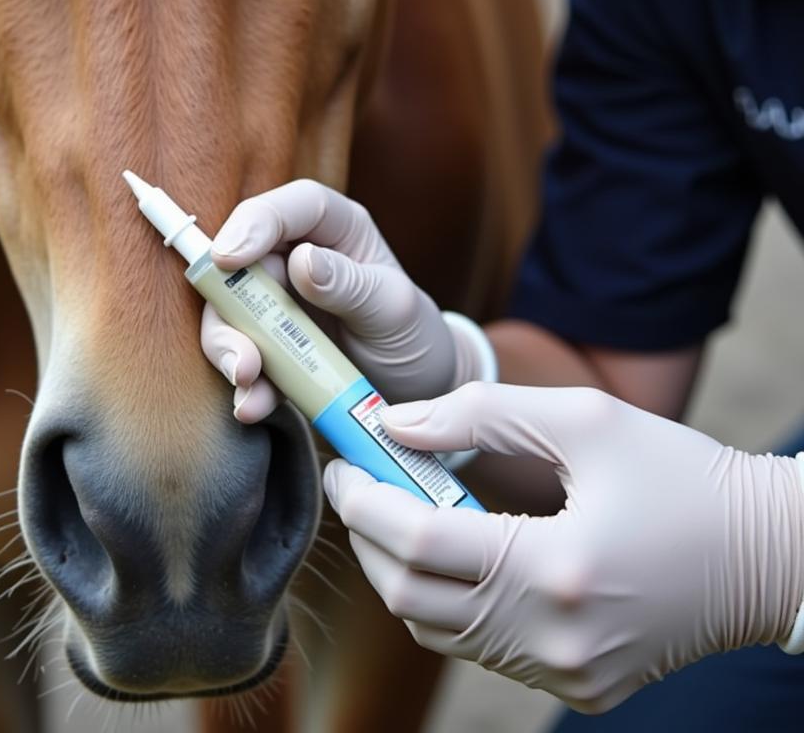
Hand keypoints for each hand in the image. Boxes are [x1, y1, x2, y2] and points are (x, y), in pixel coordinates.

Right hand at [199, 179, 493, 420]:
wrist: (418, 391)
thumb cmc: (412, 336)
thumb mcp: (394, 310)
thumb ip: (351, 284)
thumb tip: (302, 261)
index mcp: (336, 230)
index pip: (289, 208)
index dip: (253, 223)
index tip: (229, 257)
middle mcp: (299, 258)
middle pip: (242, 263)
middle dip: (229, 305)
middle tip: (240, 345)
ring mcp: (279, 302)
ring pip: (230, 313)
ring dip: (229, 348)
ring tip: (247, 381)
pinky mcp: (270, 345)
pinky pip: (242, 356)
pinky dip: (244, 383)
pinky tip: (253, 405)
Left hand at [323, 382, 803, 712]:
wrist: (765, 556)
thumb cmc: (680, 476)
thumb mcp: (583, 420)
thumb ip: (480, 415)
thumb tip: (396, 424)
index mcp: (557, 570)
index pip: (417, 545)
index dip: (364, 501)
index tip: (342, 463)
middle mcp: (554, 639)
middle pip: (412, 600)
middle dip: (368, 539)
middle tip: (356, 487)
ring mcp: (565, 674)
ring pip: (439, 631)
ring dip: (403, 572)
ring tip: (398, 512)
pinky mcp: (577, 687)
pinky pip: (482, 649)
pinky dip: (451, 602)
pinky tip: (455, 554)